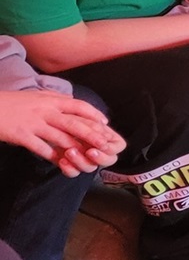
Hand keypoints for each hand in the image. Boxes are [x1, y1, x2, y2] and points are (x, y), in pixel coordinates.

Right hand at [0, 90, 124, 176]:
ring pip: (60, 137)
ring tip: (88, 156)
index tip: (105, 123)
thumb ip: (54, 101)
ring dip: (75, 148)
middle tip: (104, 144)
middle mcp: (45, 110)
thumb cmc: (13, 102)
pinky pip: (40, 148)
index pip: (78, 106)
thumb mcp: (37, 97)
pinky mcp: (21, 135)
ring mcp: (33, 123)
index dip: (93, 115)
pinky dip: (52, 156)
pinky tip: (61, 163)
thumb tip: (72, 105)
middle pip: (74, 123)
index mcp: (50, 100)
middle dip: (91, 134)